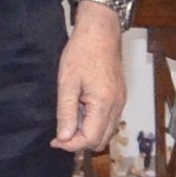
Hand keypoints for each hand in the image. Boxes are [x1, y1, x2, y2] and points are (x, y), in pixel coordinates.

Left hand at [54, 7, 127, 153]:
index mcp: (104, 105)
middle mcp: (117, 107)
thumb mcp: (67, 83)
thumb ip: (66, 113)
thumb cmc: (82, 53)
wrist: (100, 31)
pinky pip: (109, 120)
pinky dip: (94, 123)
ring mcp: (120, 102)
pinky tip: (80, 112)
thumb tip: (64, 138)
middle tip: (60, 133)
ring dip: (87, 133)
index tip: (54, 140)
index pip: (89, 139)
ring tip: (69, 121)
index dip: (71, 145)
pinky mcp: (119, 97)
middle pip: (100, 140)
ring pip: (106, 132)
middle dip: (79, 142)